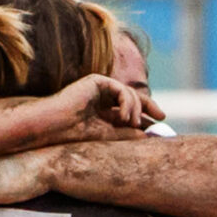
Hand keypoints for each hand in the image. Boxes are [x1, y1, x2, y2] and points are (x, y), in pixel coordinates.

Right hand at [43, 74, 163, 140]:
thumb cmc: (74, 134)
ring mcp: (99, 87)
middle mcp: (102, 96)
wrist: (53, 126)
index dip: (145, 114)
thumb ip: (126, 133)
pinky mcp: (96, 81)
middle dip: (149, 105)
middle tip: (162, 115)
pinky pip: (120, 89)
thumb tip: (148, 135)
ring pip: (128, 93)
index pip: (128, 109)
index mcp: (103, 109)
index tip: (160, 121)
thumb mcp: (107, 135)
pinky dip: (126, 102)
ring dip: (134, 109)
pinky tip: (124, 116)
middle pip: (132, 97)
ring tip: (131, 123)